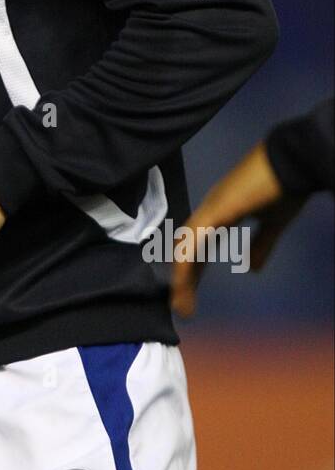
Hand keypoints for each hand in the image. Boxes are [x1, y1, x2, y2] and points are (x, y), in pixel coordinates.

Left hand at [171, 141, 302, 317]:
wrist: (291, 161)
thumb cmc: (283, 187)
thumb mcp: (273, 224)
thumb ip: (261, 244)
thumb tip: (252, 268)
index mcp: (220, 213)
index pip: (199, 247)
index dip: (193, 272)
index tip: (189, 296)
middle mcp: (209, 211)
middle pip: (187, 249)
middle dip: (183, 279)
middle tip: (180, 307)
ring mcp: (209, 209)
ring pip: (185, 248)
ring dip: (181, 277)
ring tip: (179, 303)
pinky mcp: (215, 211)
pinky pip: (194, 241)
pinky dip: (185, 262)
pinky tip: (181, 283)